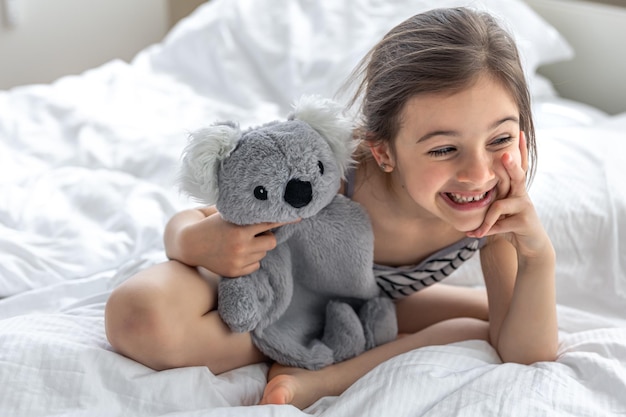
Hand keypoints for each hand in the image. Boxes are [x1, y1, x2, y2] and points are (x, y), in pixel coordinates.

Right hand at [172, 208, 297, 276]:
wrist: (189, 244)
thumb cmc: (211, 224)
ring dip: (257, 248)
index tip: (298, 216)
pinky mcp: (235, 273)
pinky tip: (237, 253)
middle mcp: (240, 247)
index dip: (284, 219)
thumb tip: (271, 208)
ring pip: (263, 254)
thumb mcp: (228, 213)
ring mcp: (238, 261)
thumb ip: (247, 212)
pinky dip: (251, 260)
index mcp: (240, 229)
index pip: (270, 223)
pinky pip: (255, 265)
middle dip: (266, 237)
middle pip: (271, 242)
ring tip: (241, 242)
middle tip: (254, 232)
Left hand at [467, 132, 549, 256]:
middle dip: (511, 164)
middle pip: (517, 175)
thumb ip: (488, 200)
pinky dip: (486, 231)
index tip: (520, 133)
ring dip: (485, 220)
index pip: (517, 166)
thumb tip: (467, 188)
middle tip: (505, 154)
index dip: (520, 150)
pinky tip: (475, 235)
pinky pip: (499, 223)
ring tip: (475, 230)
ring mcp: (525, 206)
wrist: (529, 246)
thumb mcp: (497, 210)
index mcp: (514, 188)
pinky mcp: (525, 221)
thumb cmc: (509, 224)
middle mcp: (521, 194)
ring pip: (499, 205)